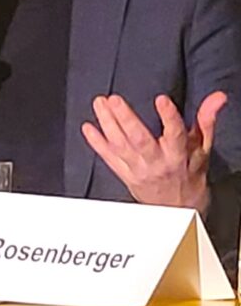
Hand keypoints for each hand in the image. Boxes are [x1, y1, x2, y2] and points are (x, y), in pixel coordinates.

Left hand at [81, 91, 226, 212]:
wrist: (180, 208)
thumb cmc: (191, 171)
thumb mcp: (202, 147)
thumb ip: (206, 119)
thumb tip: (218, 96)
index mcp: (178, 154)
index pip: (175, 134)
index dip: (169, 117)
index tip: (161, 99)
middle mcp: (158, 162)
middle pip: (141, 141)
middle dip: (127, 120)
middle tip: (114, 99)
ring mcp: (139, 170)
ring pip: (121, 147)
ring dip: (108, 124)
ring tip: (99, 103)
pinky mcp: (125, 175)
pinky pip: (109, 159)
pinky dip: (97, 144)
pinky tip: (87, 128)